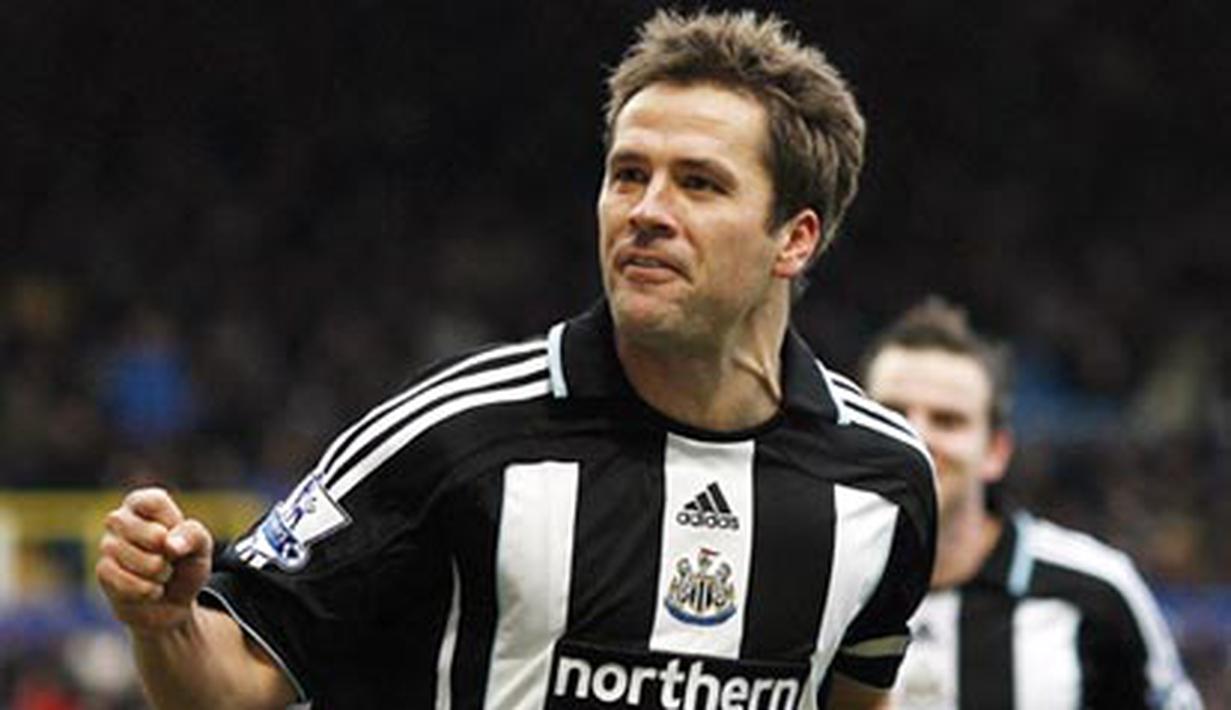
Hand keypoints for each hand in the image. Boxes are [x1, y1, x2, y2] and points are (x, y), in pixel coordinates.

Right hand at [96, 487, 214, 634]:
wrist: (172, 605)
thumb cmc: (185, 565)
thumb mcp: (201, 547)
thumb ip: (192, 535)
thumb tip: (168, 544)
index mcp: (145, 503)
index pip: (154, 502)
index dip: (172, 523)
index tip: (177, 537)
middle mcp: (121, 519)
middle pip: (137, 527)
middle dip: (162, 550)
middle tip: (170, 559)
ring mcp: (107, 544)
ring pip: (125, 553)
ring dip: (156, 572)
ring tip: (163, 575)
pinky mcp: (103, 571)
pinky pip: (120, 578)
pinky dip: (145, 589)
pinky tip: (153, 590)